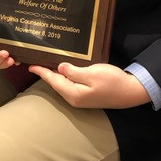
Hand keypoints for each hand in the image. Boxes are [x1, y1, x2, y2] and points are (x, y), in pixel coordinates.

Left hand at [29, 62, 150, 108]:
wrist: (130, 92)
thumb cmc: (112, 81)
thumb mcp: (93, 73)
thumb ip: (74, 72)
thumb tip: (60, 68)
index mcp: (73, 93)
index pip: (53, 80)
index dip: (42, 72)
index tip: (30, 65)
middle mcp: (74, 98)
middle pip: (56, 83)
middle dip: (46, 73)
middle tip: (37, 61)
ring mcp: (81, 98)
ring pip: (63, 84)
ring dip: (55, 75)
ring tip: (47, 63)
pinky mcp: (87, 95)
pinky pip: (70, 85)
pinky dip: (64, 76)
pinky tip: (64, 70)